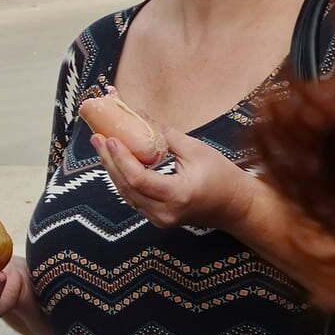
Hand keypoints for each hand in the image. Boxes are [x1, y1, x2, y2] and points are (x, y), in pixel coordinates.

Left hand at [91, 126, 255, 230]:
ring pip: (126, 194)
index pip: (138, 179)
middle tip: (97, 137)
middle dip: (109, 161)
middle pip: (126, 187)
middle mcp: (164, 212)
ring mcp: (160, 219)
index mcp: (177, 195)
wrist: (237, 207)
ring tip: (101, 146)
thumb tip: (138, 115)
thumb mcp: (196, 150)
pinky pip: (133, 198)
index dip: (120, 158)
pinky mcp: (158, 218)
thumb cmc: (222, 176)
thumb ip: (164, 135)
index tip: (109, 137)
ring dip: (112, 169)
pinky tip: (115, 161)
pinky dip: (122, 178)